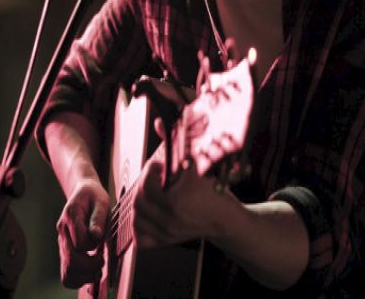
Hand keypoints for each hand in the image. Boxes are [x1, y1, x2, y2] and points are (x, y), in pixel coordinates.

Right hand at [56, 178, 109, 287]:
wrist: (83, 192)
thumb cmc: (94, 196)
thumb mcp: (101, 200)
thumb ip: (98, 217)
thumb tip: (96, 235)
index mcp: (71, 215)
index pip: (80, 243)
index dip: (93, 246)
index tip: (102, 240)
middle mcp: (62, 231)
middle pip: (72, 260)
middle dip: (90, 266)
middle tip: (102, 260)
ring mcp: (62, 242)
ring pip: (67, 271)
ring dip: (85, 275)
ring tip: (97, 268)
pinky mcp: (64, 250)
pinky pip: (66, 273)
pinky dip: (79, 277)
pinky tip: (90, 270)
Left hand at [132, 119, 239, 249]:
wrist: (226, 219)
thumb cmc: (213, 191)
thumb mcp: (197, 163)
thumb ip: (175, 143)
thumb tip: (159, 123)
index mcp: (175, 202)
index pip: (147, 185)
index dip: (151, 170)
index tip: (161, 165)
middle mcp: (169, 221)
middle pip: (139, 201)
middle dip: (144, 185)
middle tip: (155, 177)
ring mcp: (167, 234)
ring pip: (137, 218)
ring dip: (140, 201)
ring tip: (151, 191)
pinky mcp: (167, 241)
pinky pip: (141, 238)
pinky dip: (139, 224)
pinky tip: (147, 212)